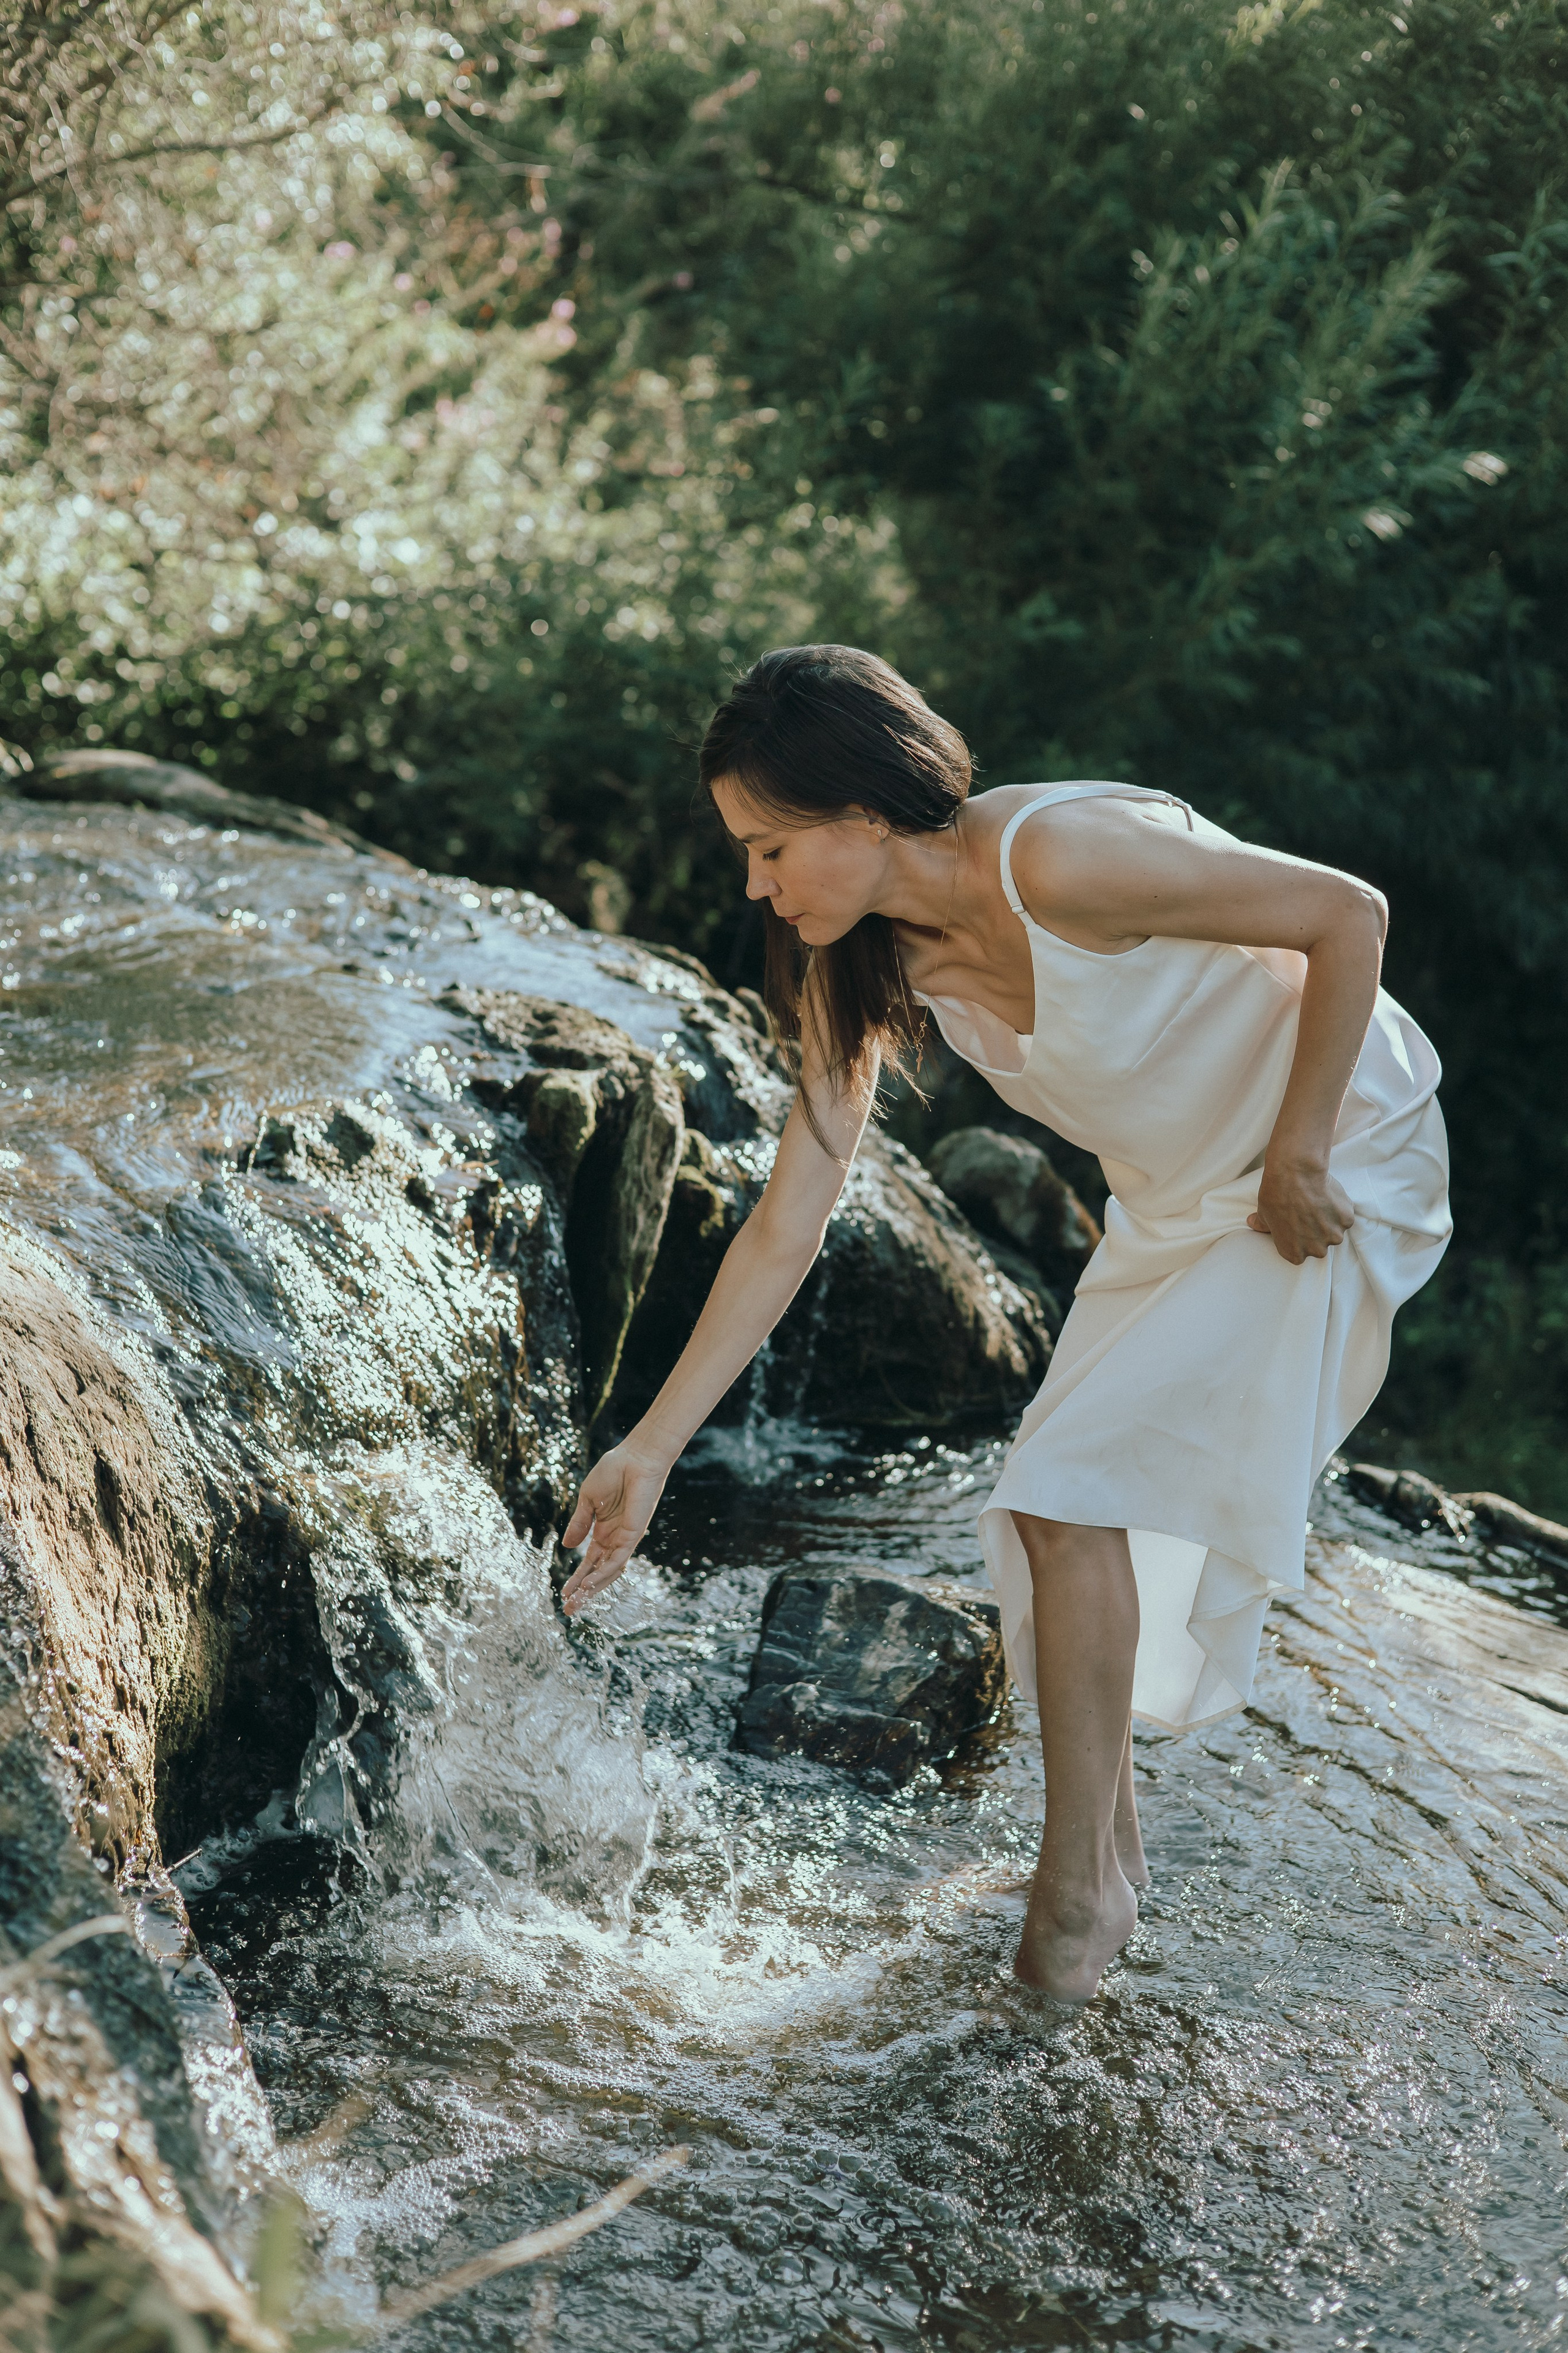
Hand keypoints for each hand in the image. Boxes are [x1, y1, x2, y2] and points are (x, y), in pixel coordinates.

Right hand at [559, 1441, 670, 1615]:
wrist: (635, 1457)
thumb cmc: (614, 1471)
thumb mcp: (587, 1500)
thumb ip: (579, 1524)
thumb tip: (568, 1547)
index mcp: (604, 1530)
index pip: (590, 1562)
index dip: (577, 1578)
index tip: (563, 1594)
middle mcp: (615, 1538)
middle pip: (599, 1572)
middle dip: (584, 1592)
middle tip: (569, 1611)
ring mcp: (625, 1538)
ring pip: (609, 1571)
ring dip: (592, 1588)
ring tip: (575, 1603)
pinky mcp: (633, 1534)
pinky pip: (618, 1559)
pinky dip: (604, 1573)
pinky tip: (588, 1584)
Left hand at [1247, 1154, 1353, 1263]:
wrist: (1296, 1175)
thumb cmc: (1276, 1195)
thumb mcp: (1264, 1213)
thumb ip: (1262, 1225)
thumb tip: (1253, 1223)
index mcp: (1294, 1253)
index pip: (1299, 1253)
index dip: (1299, 1238)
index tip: (1297, 1225)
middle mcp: (1316, 1250)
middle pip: (1319, 1244)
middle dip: (1316, 1231)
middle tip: (1308, 1212)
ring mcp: (1333, 1236)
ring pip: (1334, 1230)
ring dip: (1328, 1220)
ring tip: (1317, 1202)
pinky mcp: (1346, 1220)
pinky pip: (1344, 1216)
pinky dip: (1339, 1207)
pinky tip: (1327, 1195)